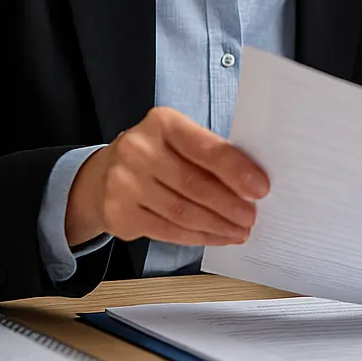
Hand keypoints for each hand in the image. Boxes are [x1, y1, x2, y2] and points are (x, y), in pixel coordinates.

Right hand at [65, 107, 268, 246]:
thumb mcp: (179, 141)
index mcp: (162, 123)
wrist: (100, 176)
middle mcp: (138, 150)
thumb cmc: (156, 155)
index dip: (236, 171)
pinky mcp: (119, 214)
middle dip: (230, 205)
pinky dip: (197, 237)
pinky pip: (167, 231)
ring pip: (182, 212)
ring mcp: (124, 183)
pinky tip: (215, 237)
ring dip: (217, 225)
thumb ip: (210, 155)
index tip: (261, 189)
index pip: (206, 148)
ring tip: (239, 231)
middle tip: (252, 217)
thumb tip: (251, 185)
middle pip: (195, 184)